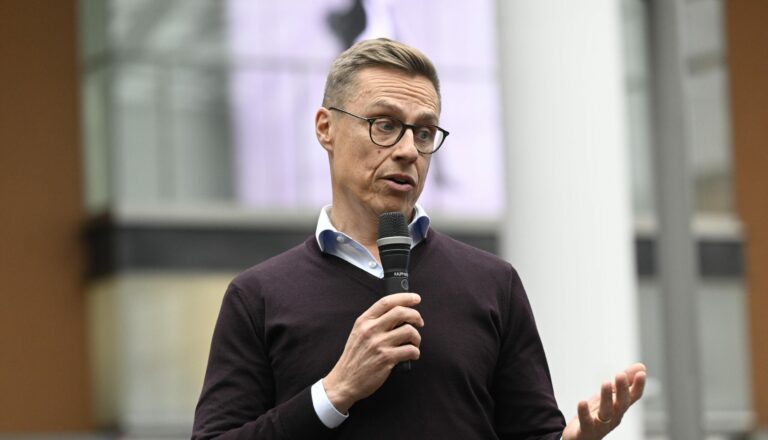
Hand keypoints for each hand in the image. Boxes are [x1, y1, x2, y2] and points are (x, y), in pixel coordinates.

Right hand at [322, 293, 423, 412]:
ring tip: (414, 343)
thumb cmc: (355, 357)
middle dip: (415, 315)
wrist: (345, 380)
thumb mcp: (359, 334)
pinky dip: (415, 352)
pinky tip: (412, 354)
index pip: (386, 302)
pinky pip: (410, 350)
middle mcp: (371, 330)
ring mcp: (378, 344)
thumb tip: (399, 313)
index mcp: (364, 321)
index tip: (415, 298)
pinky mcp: (386, 359)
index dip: (404, 297)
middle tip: (420, 322)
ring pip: (409, 331)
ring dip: (417, 337)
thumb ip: (375, 322)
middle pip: (400, 312)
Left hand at [562, 363, 646, 439]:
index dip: (638, 386)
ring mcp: (600, 425)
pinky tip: (582, 402)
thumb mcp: (610, 396)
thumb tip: (641, 366)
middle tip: (620, 375)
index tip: (641, 374)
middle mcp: (613, 417)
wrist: (579, 437)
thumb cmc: (596, 415)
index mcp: (620, 408)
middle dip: (622, 390)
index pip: (632, 397)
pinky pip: (586, 422)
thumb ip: (624, 382)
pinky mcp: (586, 431)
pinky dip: (585, 413)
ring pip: (606, 413)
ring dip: (607, 398)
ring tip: (606, 383)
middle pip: (621, 404)